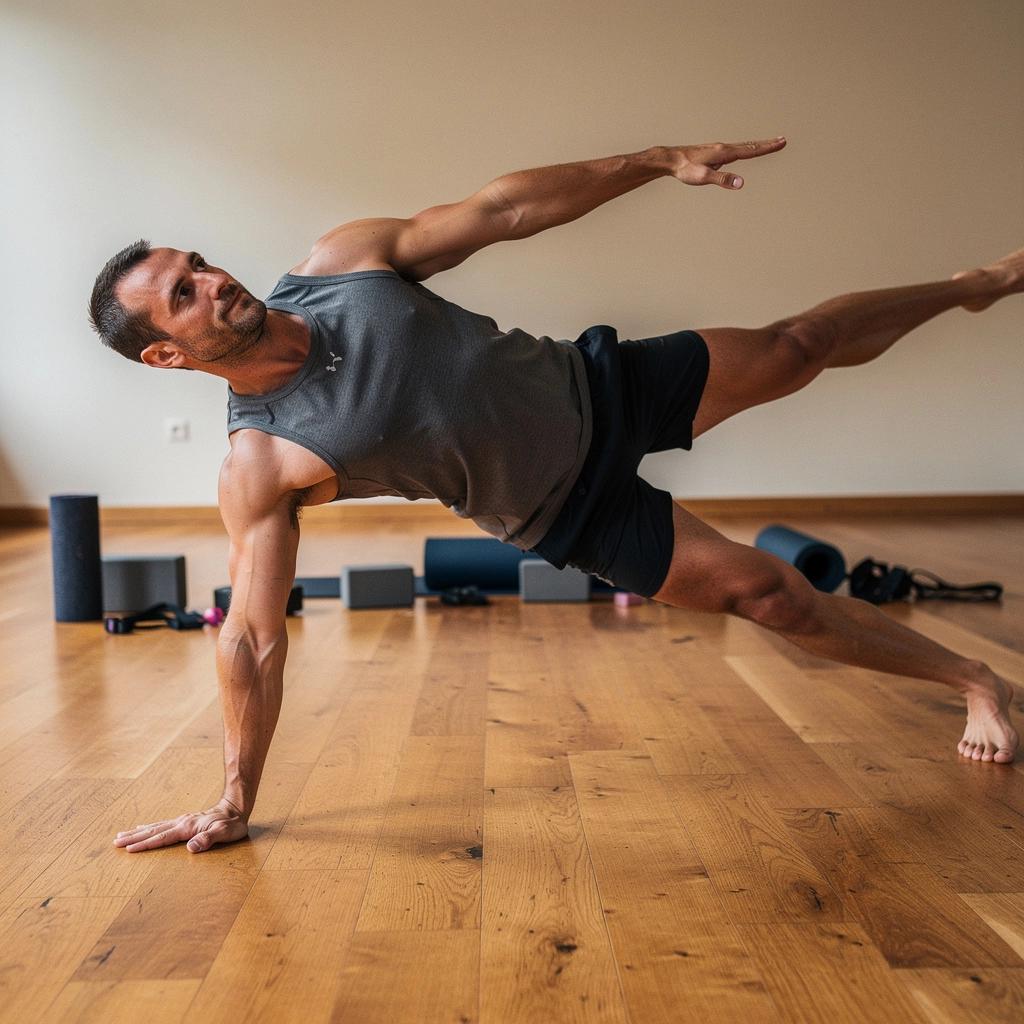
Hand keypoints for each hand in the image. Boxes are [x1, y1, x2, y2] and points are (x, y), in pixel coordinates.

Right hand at [113, 798, 247, 853]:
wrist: (236, 808)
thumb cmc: (232, 824)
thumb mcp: (225, 833)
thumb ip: (208, 839)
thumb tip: (190, 847)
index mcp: (187, 827)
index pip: (162, 837)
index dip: (145, 844)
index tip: (128, 849)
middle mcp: (181, 822)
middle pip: (153, 831)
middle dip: (134, 837)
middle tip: (115, 842)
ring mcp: (182, 820)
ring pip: (155, 826)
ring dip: (138, 832)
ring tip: (121, 835)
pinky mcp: (184, 821)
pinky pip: (162, 824)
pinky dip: (149, 827)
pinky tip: (142, 827)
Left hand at [666, 136, 786, 189]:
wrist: (670, 159)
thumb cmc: (685, 169)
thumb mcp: (703, 177)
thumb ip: (723, 179)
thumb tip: (741, 183)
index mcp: (724, 153)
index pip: (751, 150)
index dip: (767, 148)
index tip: (782, 142)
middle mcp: (723, 148)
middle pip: (750, 146)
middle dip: (767, 144)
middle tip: (782, 140)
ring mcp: (718, 150)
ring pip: (742, 147)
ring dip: (757, 145)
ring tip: (768, 144)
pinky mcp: (713, 153)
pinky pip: (734, 150)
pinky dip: (744, 149)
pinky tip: (743, 151)